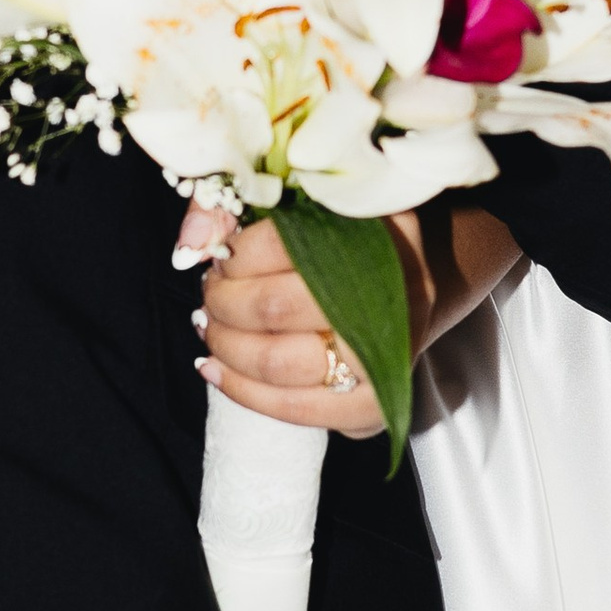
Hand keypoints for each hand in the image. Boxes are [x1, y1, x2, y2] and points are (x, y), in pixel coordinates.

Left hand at [183, 207, 437, 438]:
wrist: (420, 282)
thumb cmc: (349, 237)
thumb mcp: (305, 200)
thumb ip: (240, 205)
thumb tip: (191, 244)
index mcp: (380, 232)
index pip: (283, 244)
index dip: (235, 254)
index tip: (221, 255)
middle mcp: (391, 297)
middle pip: (273, 308)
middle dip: (223, 303)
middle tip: (212, 292)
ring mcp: (388, 358)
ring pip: (278, 364)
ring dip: (226, 346)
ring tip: (211, 326)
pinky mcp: (374, 405)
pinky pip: (295, 410)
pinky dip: (242, 391)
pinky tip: (214, 369)